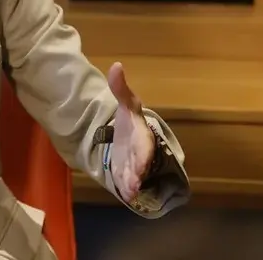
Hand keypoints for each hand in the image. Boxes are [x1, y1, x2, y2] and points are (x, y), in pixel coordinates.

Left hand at [107, 62, 154, 201]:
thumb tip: (116, 66)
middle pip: (141, 164)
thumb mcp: (125, 103)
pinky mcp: (126, 174)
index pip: (145, 145)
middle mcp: (140, 153)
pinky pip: (127, 183)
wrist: (125, 134)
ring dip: (132, 184)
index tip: (140, 163)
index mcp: (142, 135)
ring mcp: (133, 165)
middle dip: (138, 172)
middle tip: (134, 182)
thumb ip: (120, 88)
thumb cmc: (128, 120)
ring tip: (129, 192)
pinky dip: (126, 189)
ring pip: (134, 176)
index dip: (143, 154)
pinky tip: (125, 195)